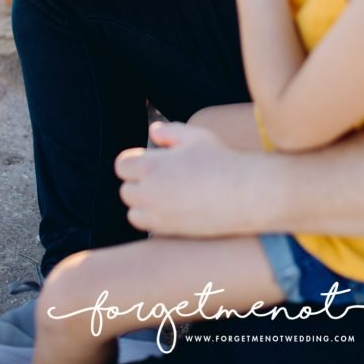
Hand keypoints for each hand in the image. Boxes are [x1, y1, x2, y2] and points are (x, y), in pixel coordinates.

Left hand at [116, 122, 257, 236]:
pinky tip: (173, 208)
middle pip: (126, 190)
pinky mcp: (169, 233)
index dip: (134, 161)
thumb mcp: (195, 136)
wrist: (242, 193)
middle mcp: (148, 194)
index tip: (150, 160)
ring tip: (166, 193)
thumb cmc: (219, 160)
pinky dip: (154, 219)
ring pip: (133, 211)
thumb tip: (153, 132)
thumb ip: (169, 131)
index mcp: (150, 167)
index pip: (122, 165)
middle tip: (161, 175)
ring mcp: (157, 216)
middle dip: (138, 182)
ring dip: (143, 203)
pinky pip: (149, 227)